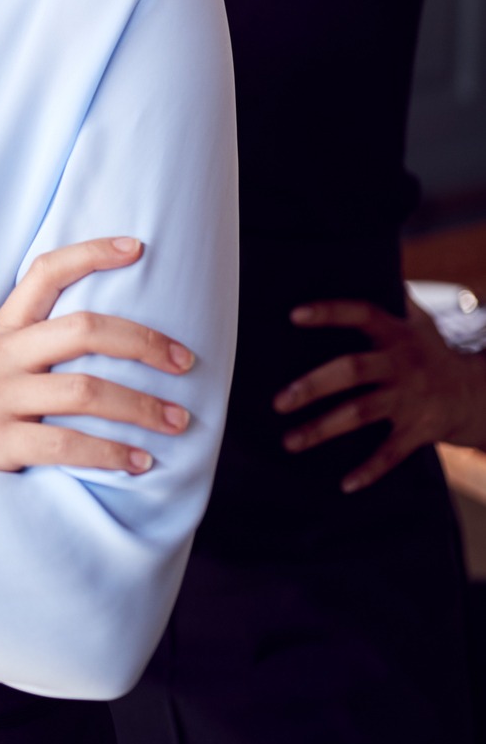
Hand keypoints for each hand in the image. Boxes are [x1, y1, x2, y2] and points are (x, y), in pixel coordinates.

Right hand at [0, 237, 195, 477]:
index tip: (138, 246)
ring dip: (141, 406)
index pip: (45, 271)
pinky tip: (139, 462)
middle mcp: (0, 355)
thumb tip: (105, 340)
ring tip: (177, 421)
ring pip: (84, 390)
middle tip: (185, 361)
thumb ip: (31, 347)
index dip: (92, 252)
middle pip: (83, 329)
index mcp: (1, 328)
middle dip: (143, 342)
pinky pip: (66, 446)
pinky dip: (111, 453)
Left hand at [275, 296, 485, 492]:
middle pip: (352, 370)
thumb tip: (357, 259)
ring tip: (290, 441)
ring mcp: (409, 400)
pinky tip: (343, 483)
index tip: (293, 314)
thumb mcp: (418, 321)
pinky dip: (369, 470)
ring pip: (361, 414)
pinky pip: (390, 454)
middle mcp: (401, 364)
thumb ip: (389, 299)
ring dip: (324, 429)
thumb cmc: (433, 353)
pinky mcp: (417, 432)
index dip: (329, 312)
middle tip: (278, 400)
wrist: (478, 394)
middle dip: (313, 386)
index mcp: (396, 333)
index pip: (360, 315)